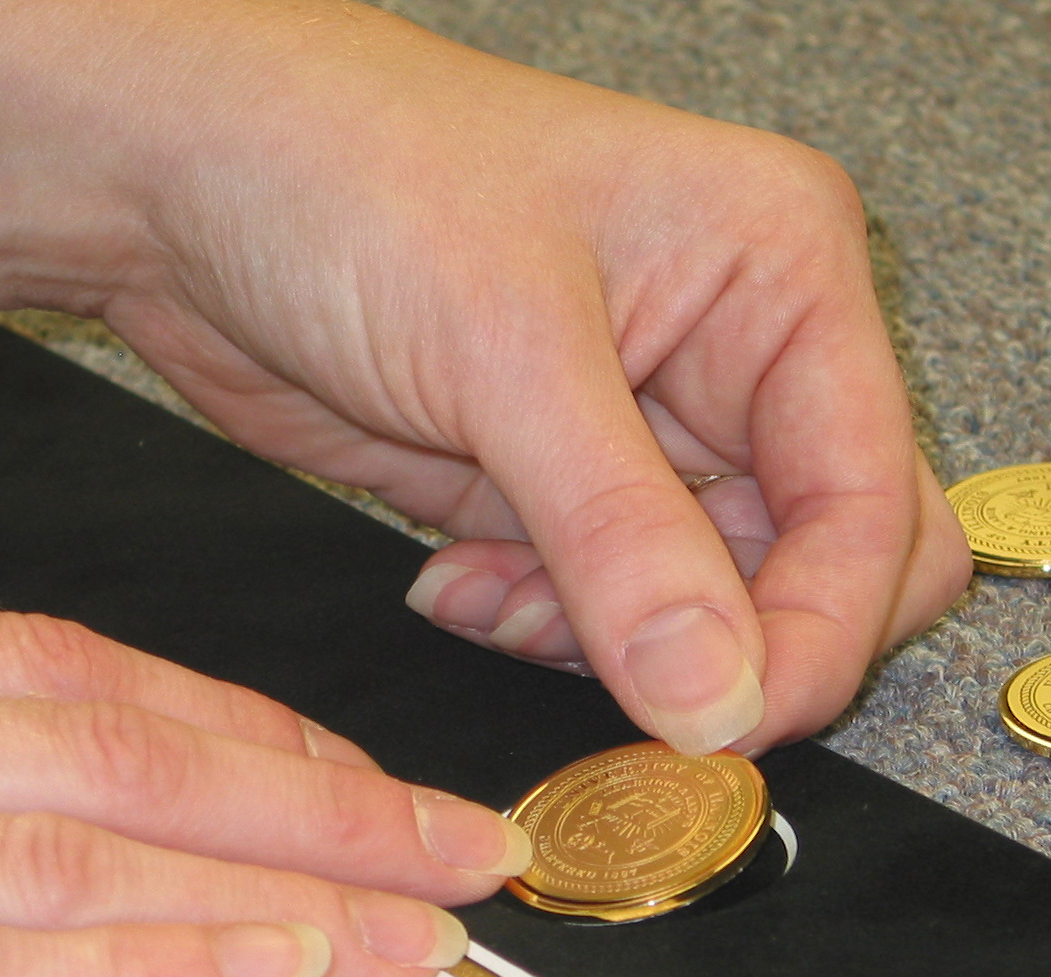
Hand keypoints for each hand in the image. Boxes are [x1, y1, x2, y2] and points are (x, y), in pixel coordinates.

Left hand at [91, 4, 972, 753]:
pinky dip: (542, 629)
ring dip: (612, 646)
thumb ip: (625, 541)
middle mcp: (743, 351)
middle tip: (622, 686)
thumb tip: (723, 704)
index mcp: (783, 271)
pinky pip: (608, 615)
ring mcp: (652, 427)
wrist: (178, 175)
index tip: (724, 730)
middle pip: (826, 568)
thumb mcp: (504, 352)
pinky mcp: (561, 488)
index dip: (815, 634)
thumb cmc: (347, 172)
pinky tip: (455, 579)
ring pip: (714, 612)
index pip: (872, 502)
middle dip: (728, 647)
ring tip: (494, 593)